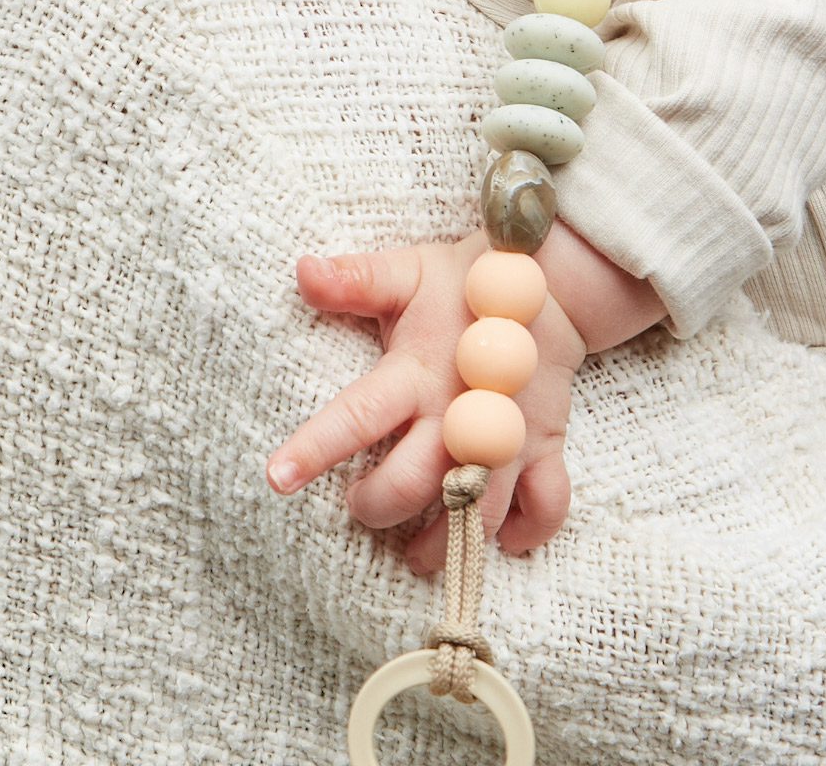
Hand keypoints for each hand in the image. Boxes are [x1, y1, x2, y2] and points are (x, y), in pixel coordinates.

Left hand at [264, 229, 588, 574]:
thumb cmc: (463, 283)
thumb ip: (354, 279)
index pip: (359, 414)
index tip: (276, 479)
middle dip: (380, 506)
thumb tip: (302, 270)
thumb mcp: (405, 273)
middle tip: (357, 505)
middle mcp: (462, 410)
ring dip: (446, 540)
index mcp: (416, 371)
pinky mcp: (546, 445)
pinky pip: (548, 504)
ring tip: (414, 555)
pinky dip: (529, 531)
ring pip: (479, 508)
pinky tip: (503, 543)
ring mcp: (509, 433)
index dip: (315, 448)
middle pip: (417, 481)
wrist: (549, 285)